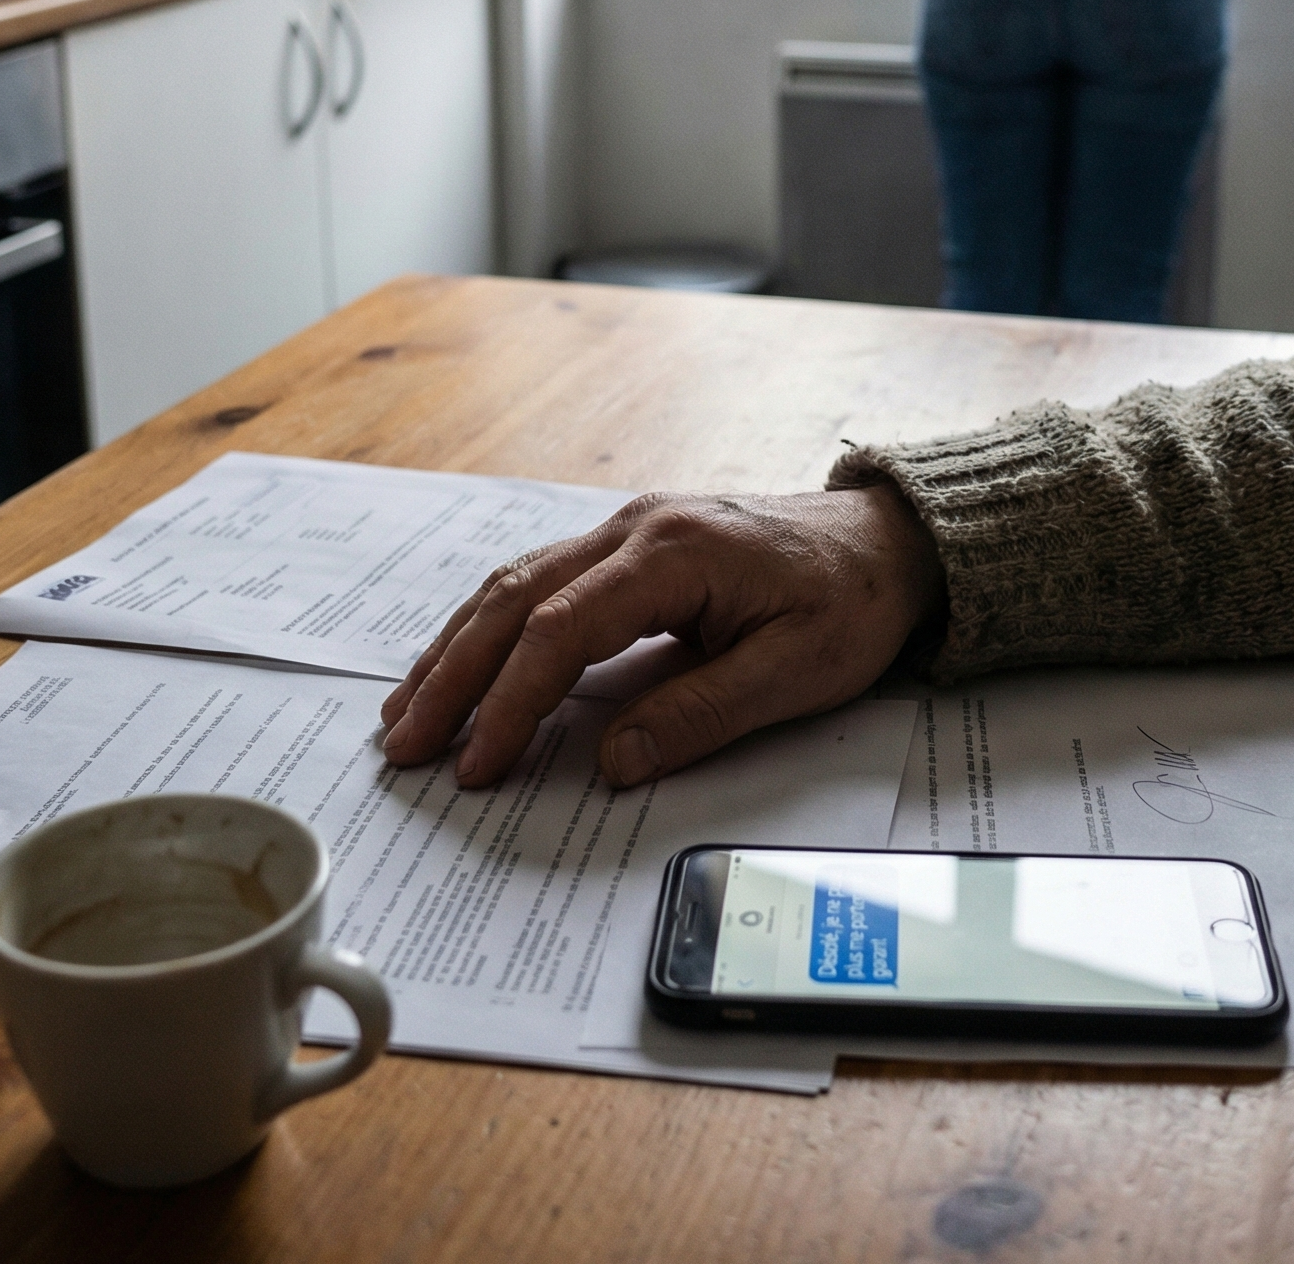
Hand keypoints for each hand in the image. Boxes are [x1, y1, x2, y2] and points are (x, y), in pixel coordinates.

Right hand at [378, 483, 943, 787]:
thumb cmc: (851, 603)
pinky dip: (491, 627)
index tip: (475, 764)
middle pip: (516, 600)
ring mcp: (629, 528)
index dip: (510, 701)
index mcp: (675, 553)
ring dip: (457, 649)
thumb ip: (698, 716)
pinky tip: (461, 662)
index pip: (562, 630)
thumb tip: (611, 765)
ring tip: (406, 713)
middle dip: (453, 676)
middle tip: (404, 746)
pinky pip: (541, 581)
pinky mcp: (631, 544)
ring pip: (515, 584)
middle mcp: (636, 527)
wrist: (888, 542)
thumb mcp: (794, 673)